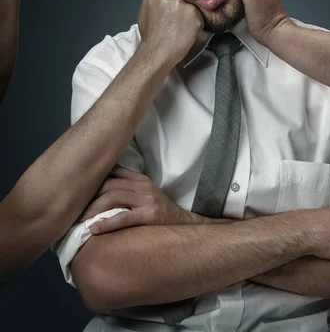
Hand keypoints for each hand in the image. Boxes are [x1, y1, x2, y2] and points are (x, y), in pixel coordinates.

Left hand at [79, 165, 202, 234]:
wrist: (185, 225)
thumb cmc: (160, 212)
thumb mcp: (145, 194)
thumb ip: (126, 189)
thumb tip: (99, 190)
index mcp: (140, 179)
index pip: (112, 172)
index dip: (92, 180)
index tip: (76, 191)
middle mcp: (143, 186)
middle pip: (109, 185)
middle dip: (88, 197)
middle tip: (73, 210)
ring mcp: (147, 200)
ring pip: (113, 198)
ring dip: (93, 210)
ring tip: (79, 221)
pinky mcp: (150, 216)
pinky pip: (123, 217)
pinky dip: (106, 223)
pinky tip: (94, 229)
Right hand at [137, 0, 202, 66]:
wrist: (157, 53)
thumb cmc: (151, 38)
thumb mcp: (144, 13)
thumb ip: (153, 2)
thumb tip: (159, 0)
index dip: (171, 3)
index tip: (171, 10)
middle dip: (180, 7)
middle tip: (176, 21)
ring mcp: (181, 4)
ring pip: (190, 5)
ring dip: (189, 15)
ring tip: (180, 28)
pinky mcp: (194, 13)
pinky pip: (199, 16)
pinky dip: (196, 24)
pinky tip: (187, 32)